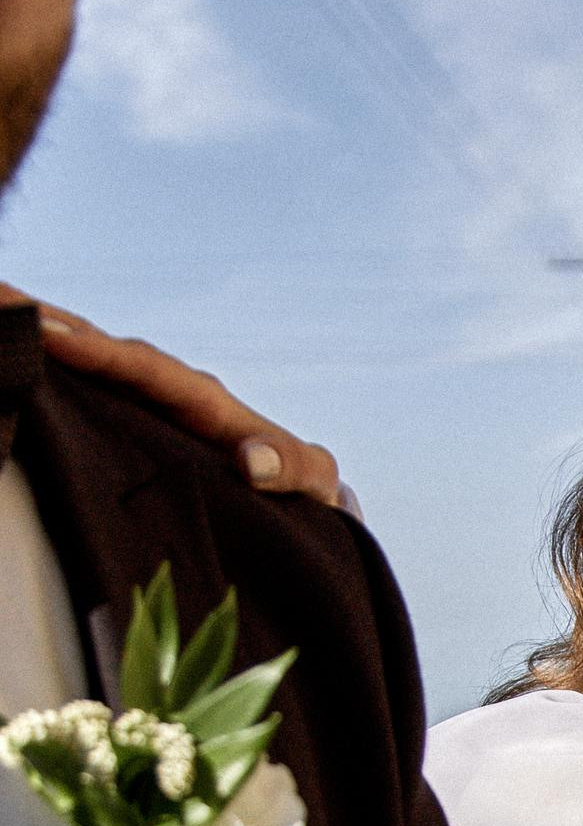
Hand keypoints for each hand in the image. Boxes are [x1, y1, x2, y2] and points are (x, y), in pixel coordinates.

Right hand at [0, 284, 343, 503]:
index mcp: (205, 402)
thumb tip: (252, 463)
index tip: (49, 335)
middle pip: (101, 350)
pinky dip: (47, 374)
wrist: (297, 502)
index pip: (145, 369)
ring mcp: (144, 407)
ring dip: (38, 337)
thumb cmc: (305, 488)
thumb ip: (291, 467)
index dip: (100, 352)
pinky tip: (12, 358)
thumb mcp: (310, 479)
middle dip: (48, 323)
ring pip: (85, 365)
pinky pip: (83, 394)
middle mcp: (168, 393)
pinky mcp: (127, 426)